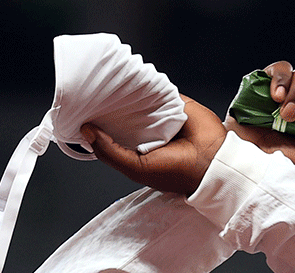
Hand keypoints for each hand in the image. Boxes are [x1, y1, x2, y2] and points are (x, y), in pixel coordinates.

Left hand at [81, 96, 226, 195]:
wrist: (211, 162)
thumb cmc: (174, 171)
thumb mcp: (134, 167)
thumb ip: (109, 151)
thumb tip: (86, 130)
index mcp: (136, 148)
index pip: (112, 132)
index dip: (98, 123)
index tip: (83, 111)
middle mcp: (147, 131)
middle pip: (122, 113)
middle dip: (108, 106)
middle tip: (91, 93)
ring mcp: (161, 115)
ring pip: (138, 99)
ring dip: (126, 93)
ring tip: (108, 84)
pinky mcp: (175, 102)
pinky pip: (157, 90)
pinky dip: (147, 85)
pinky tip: (132, 80)